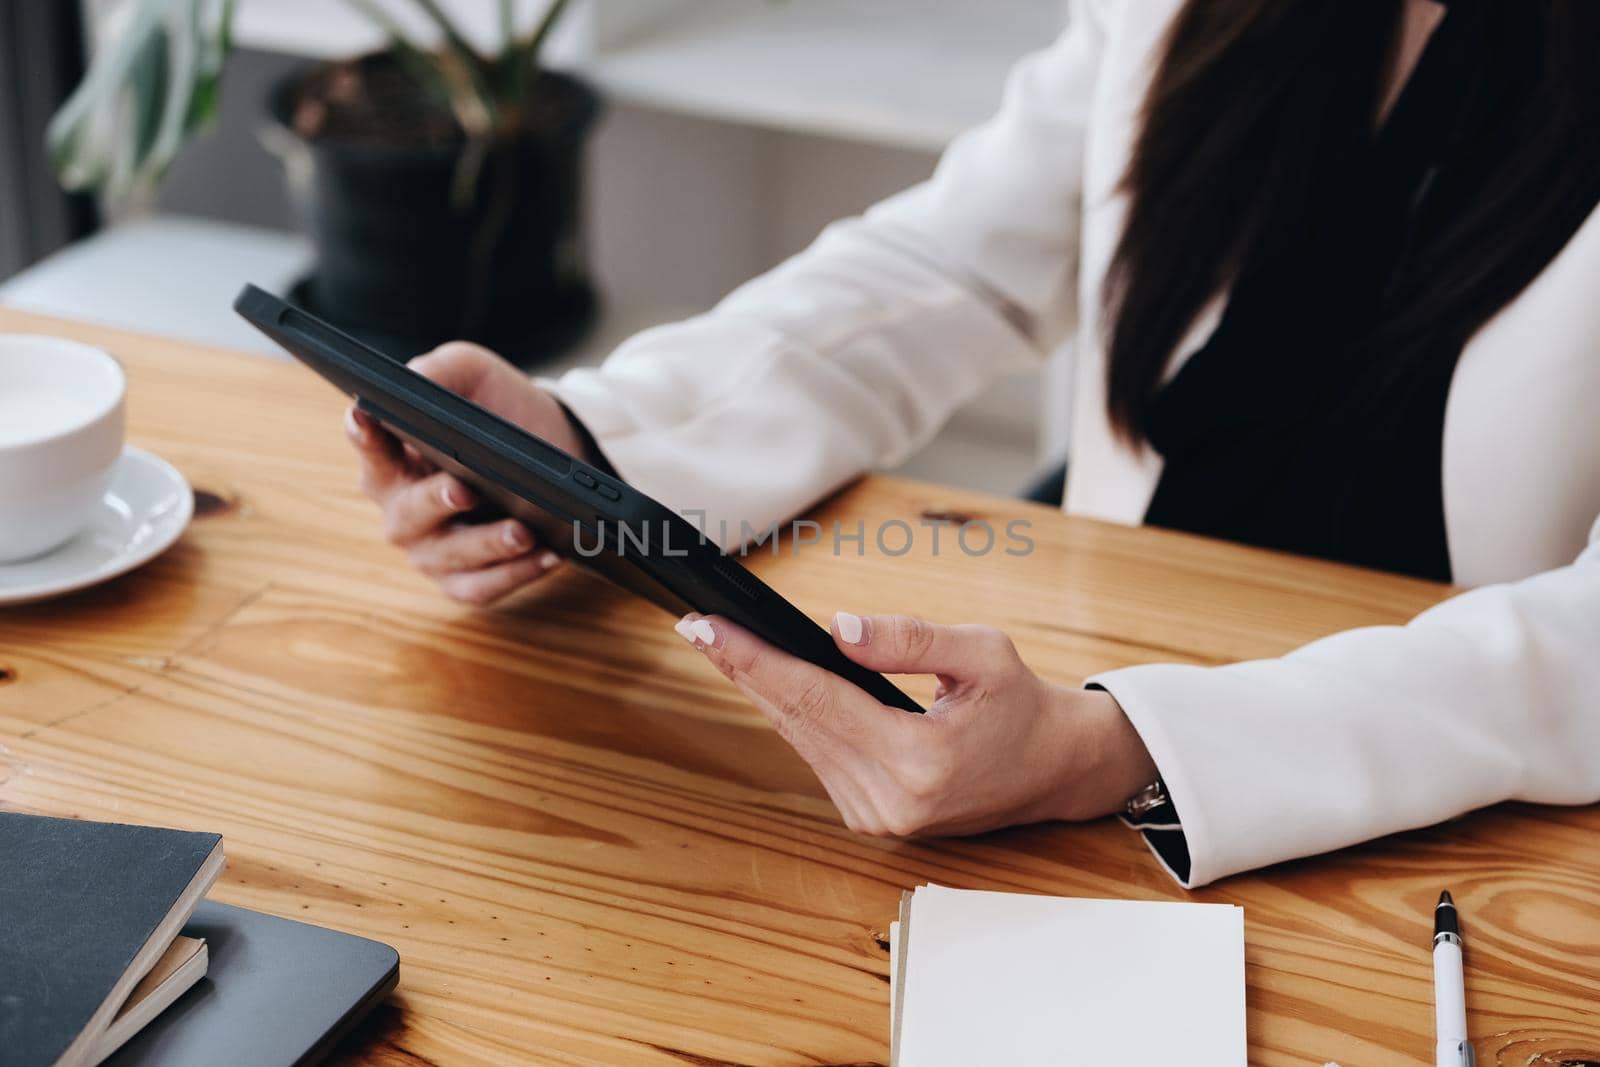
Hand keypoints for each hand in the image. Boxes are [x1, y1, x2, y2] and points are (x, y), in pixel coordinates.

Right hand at [345, 341, 588, 604]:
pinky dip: (513, 576)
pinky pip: (480, 588)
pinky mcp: (463, 580)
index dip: (365, 435)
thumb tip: (416, 380)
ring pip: (448, 556)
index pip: (370, 445)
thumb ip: (440, 371)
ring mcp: (431, 549)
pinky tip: (547, 555)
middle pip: (407, 512)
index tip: (365, 416)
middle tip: (465, 489)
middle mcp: (402, 509)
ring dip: (486, 546)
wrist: (550, 447)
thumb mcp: (473, 374)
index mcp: (393, 458)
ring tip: (524, 532)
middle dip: (435, 502)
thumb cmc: (499, 409)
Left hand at [674, 611, 1157, 835]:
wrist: (1053, 769)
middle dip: (743, 669)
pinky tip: (765, 683)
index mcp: (919, 763)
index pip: (817, 698)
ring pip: (800, 739)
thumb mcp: (983, 654)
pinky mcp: (870, 819)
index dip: (756, 659)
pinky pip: (817, 756)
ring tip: (720, 645)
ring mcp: (876, 817)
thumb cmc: (1022, 707)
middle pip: (796, 720)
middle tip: (695, 626)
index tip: (708, 628)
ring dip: (761, 691)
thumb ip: (909, 640)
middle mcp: (889, 801)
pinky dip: (791, 716)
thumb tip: (837, 628)